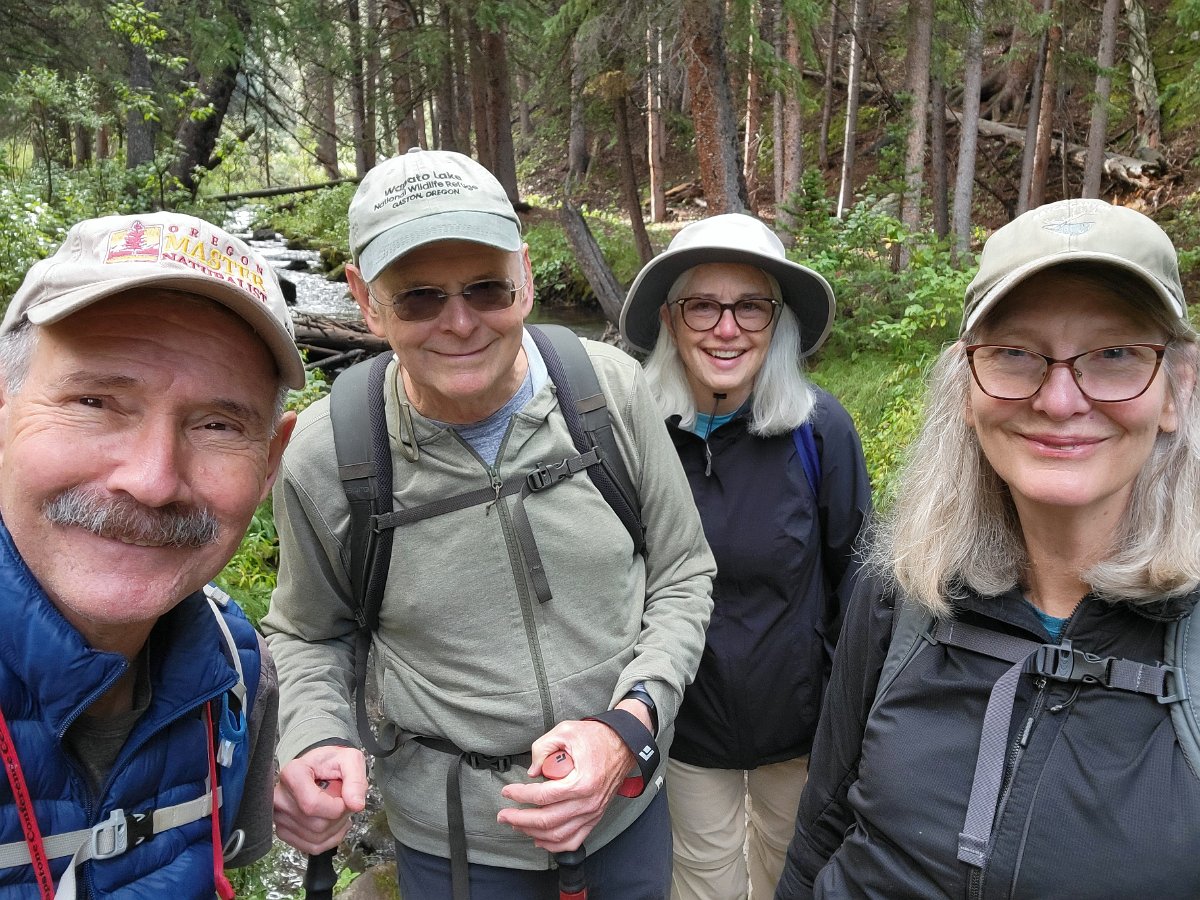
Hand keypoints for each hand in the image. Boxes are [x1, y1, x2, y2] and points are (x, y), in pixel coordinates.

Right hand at [274, 746, 367, 853]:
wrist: (318, 768)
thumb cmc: (332, 762)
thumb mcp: (350, 760)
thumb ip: (356, 779)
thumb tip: (356, 805)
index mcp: (293, 774)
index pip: (312, 804)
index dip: (336, 807)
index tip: (345, 798)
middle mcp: (280, 796)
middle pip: (316, 824)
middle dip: (339, 817)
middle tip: (343, 801)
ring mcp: (279, 816)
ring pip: (316, 839)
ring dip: (335, 828)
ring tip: (336, 809)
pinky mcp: (283, 831)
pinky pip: (312, 847)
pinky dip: (329, 839)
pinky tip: (332, 823)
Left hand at [496, 702, 648, 852]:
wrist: (622, 745)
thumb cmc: (596, 737)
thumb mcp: (565, 731)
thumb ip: (543, 748)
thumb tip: (532, 772)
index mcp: (581, 781)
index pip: (542, 796)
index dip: (520, 795)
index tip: (507, 791)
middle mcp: (587, 802)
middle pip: (547, 820)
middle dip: (520, 819)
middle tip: (504, 815)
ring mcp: (592, 812)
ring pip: (557, 834)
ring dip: (533, 833)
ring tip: (516, 825)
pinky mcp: (594, 817)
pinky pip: (573, 840)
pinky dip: (554, 844)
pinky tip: (539, 839)